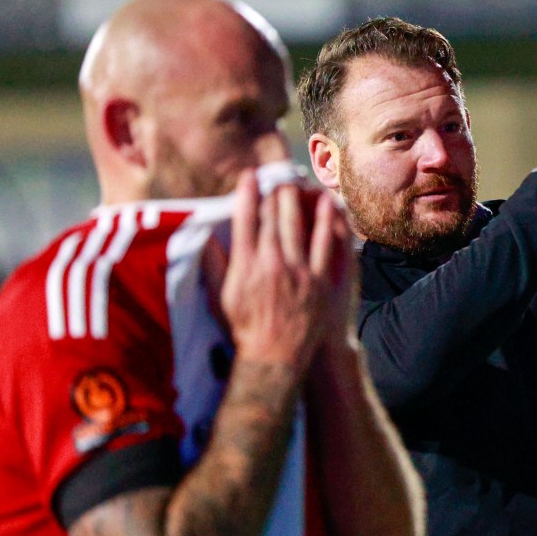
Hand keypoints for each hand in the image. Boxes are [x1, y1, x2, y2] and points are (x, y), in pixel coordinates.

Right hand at [218, 169, 339, 375]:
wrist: (274, 358)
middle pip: (273, 216)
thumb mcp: (220, 298)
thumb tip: (206, 239)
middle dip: (276, 192)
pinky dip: (328, 222)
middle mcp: (270, 263)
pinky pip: (326, 244)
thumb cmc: (244, 330)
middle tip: (279, 177)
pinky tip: (330, 205)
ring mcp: (297, 271)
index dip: (248, 193)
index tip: (250, 176)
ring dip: (299, 200)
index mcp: (245, 265)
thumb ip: (213, 267)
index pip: (245, 219)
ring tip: (301, 184)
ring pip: (299, 225)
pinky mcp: (319, 281)